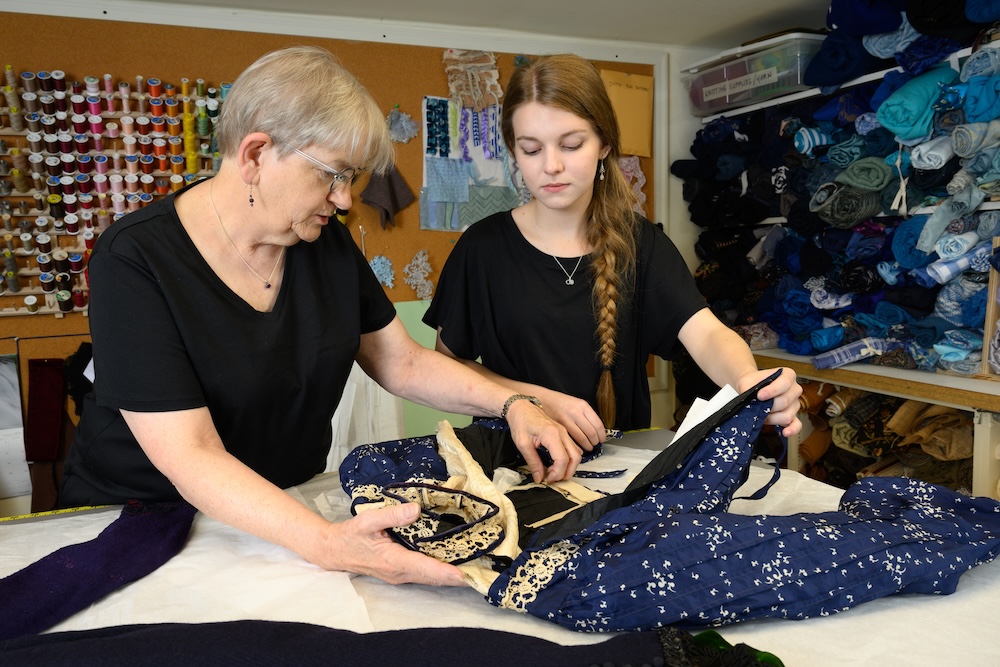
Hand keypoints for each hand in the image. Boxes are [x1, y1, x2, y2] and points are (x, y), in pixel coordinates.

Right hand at [324, 503, 466, 585]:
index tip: (464, 575)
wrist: (334, 551)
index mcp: (392, 561)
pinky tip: (454, 566)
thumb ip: (392, 515)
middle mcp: (399, 573)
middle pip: (433, 577)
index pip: (424, 568)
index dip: (444, 572)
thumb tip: (415, 510)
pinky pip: (424, 574)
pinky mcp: (400, 572)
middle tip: (482, 572)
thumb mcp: (368, 520)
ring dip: (451, 576)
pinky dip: (440, 572)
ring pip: (430, 578)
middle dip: (457, 577)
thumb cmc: (350, 535)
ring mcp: (400, 575)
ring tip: (475, 570)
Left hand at [505, 398, 581, 483]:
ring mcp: (564, 433)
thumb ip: (533, 462)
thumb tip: (539, 478)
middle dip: (567, 472)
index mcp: (552, 435)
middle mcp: (562, 433)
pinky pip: (573, 449)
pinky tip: (556, 463)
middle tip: (553, 479)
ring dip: (569, 467)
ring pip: (577, 454)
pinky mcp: (563, 434)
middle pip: (575, 458)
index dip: (557, 473)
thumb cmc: (520, 422)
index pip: (562, 459)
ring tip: (554, 472)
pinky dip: (569, 459)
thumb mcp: (523, 444)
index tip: (547, 479)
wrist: (521, 407)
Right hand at [535, 390, 605, 450]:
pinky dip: (577, 446)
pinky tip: (578, 447)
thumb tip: (597, 430)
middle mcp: (575, 412)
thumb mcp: (576, 404)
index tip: (602, 439)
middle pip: (591, 432)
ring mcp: (566, 419)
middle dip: (595, 442)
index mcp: (582, 405)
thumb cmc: (559, 403)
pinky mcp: (558, 427)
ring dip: (587, 445)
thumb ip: (586, 416)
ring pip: (582, 438)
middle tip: (595, 445)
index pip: (598, 424)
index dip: (602, 435)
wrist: (541, 399)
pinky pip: (571, 439)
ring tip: (588, 447)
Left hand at [737, 367, 802, 437]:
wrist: (751, 389)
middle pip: (785, 401)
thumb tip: (748, 398)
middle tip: (757, 407)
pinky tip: (785, 432)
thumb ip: (747, 387)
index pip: (785, 383)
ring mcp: (795, 404)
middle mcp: (794, 389)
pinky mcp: (793, 417)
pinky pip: (797, 425)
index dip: (772, 391)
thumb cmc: (752, 383)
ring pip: (788, 415)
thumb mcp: (747, 381)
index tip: (760, 396)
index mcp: (788, 375)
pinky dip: (792, 429)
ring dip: (772, 418)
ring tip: (762, 415)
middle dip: (769, 407)